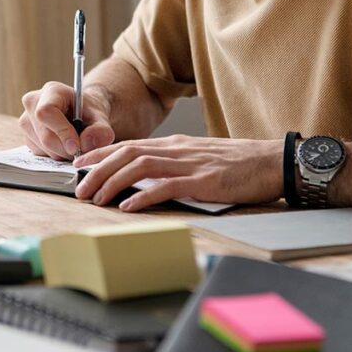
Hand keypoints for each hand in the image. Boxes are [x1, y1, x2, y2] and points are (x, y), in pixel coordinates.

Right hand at [19, 82, 114, 159]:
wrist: (82, 115)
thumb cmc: (90, 113)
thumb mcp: (101, 119)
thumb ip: (100, 131)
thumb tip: (85, 144)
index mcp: (51, 91)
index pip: (46, 112)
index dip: (61, 132)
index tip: (76, 147)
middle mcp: (33, 103)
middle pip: (45, 135)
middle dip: (65, 149)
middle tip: (81, 151)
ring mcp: (26, 120)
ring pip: (42, 147)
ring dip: (61, 153)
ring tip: (74, 144)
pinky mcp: (26, 135)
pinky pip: (39, 153)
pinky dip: (54, 154)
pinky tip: (63, 145)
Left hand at [73, 135, 283, 211]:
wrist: (274, 161)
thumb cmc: (239, 164)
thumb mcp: (200, 158)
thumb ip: (174, 164)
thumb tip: (147, 178)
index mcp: (175, 145)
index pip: (129, 145)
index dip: (100, 154)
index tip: (79, 165)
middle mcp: (178, 150)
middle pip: (127, 154)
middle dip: (97, 170)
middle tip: (78, 187)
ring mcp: (190, 164)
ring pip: (140, 167)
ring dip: (113, 182)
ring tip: (96, 198)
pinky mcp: (204, 181)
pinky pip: (166, 186)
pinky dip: (143, 196)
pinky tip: (128, 206)